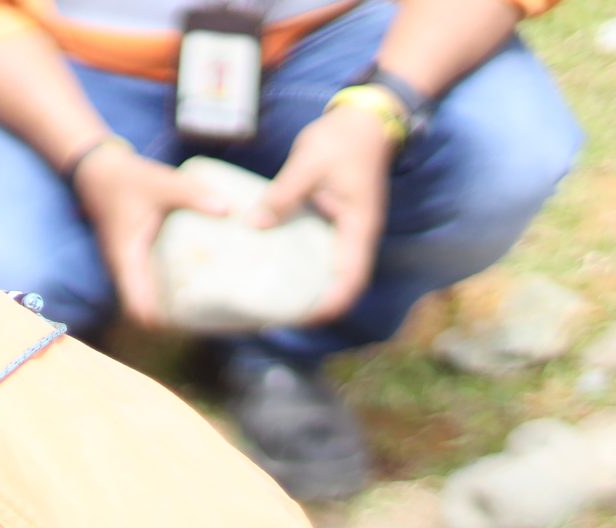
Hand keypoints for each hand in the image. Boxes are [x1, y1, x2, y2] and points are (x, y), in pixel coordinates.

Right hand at [72, 140, 238, 330]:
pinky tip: (197, 283)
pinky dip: (170, 290)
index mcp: (127, 260)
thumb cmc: (127, 180)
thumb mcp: (161, 183)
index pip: (138, 307)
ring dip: (172, 308)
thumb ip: (193, 194)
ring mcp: (129, 267)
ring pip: (149, 299)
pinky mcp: (136, 260)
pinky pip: (152, 284)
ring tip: (208, 309)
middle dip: (174, 321)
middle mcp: (125, 270)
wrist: (100, 172)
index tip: (190, 330)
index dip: (161, 325)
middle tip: (210, 322)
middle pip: (146, 311)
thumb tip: (228, 210)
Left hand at [250, 102, 397, 322]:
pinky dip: (305, 269)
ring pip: (333, 274)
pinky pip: (322, 256)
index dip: (329, 305)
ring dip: (310, 291)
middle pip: (341, 286)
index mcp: (358, 227)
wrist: (362, 120)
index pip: (351, 280)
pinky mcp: (335, 224)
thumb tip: (253, 224)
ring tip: (275, 302)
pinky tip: (277, 270)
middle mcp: (357, 236)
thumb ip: (282, 196)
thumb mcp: (307, 164)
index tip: (301, 319)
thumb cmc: (341, 139)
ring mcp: (347, 232)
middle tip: (278, 318)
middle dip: (315, 307)